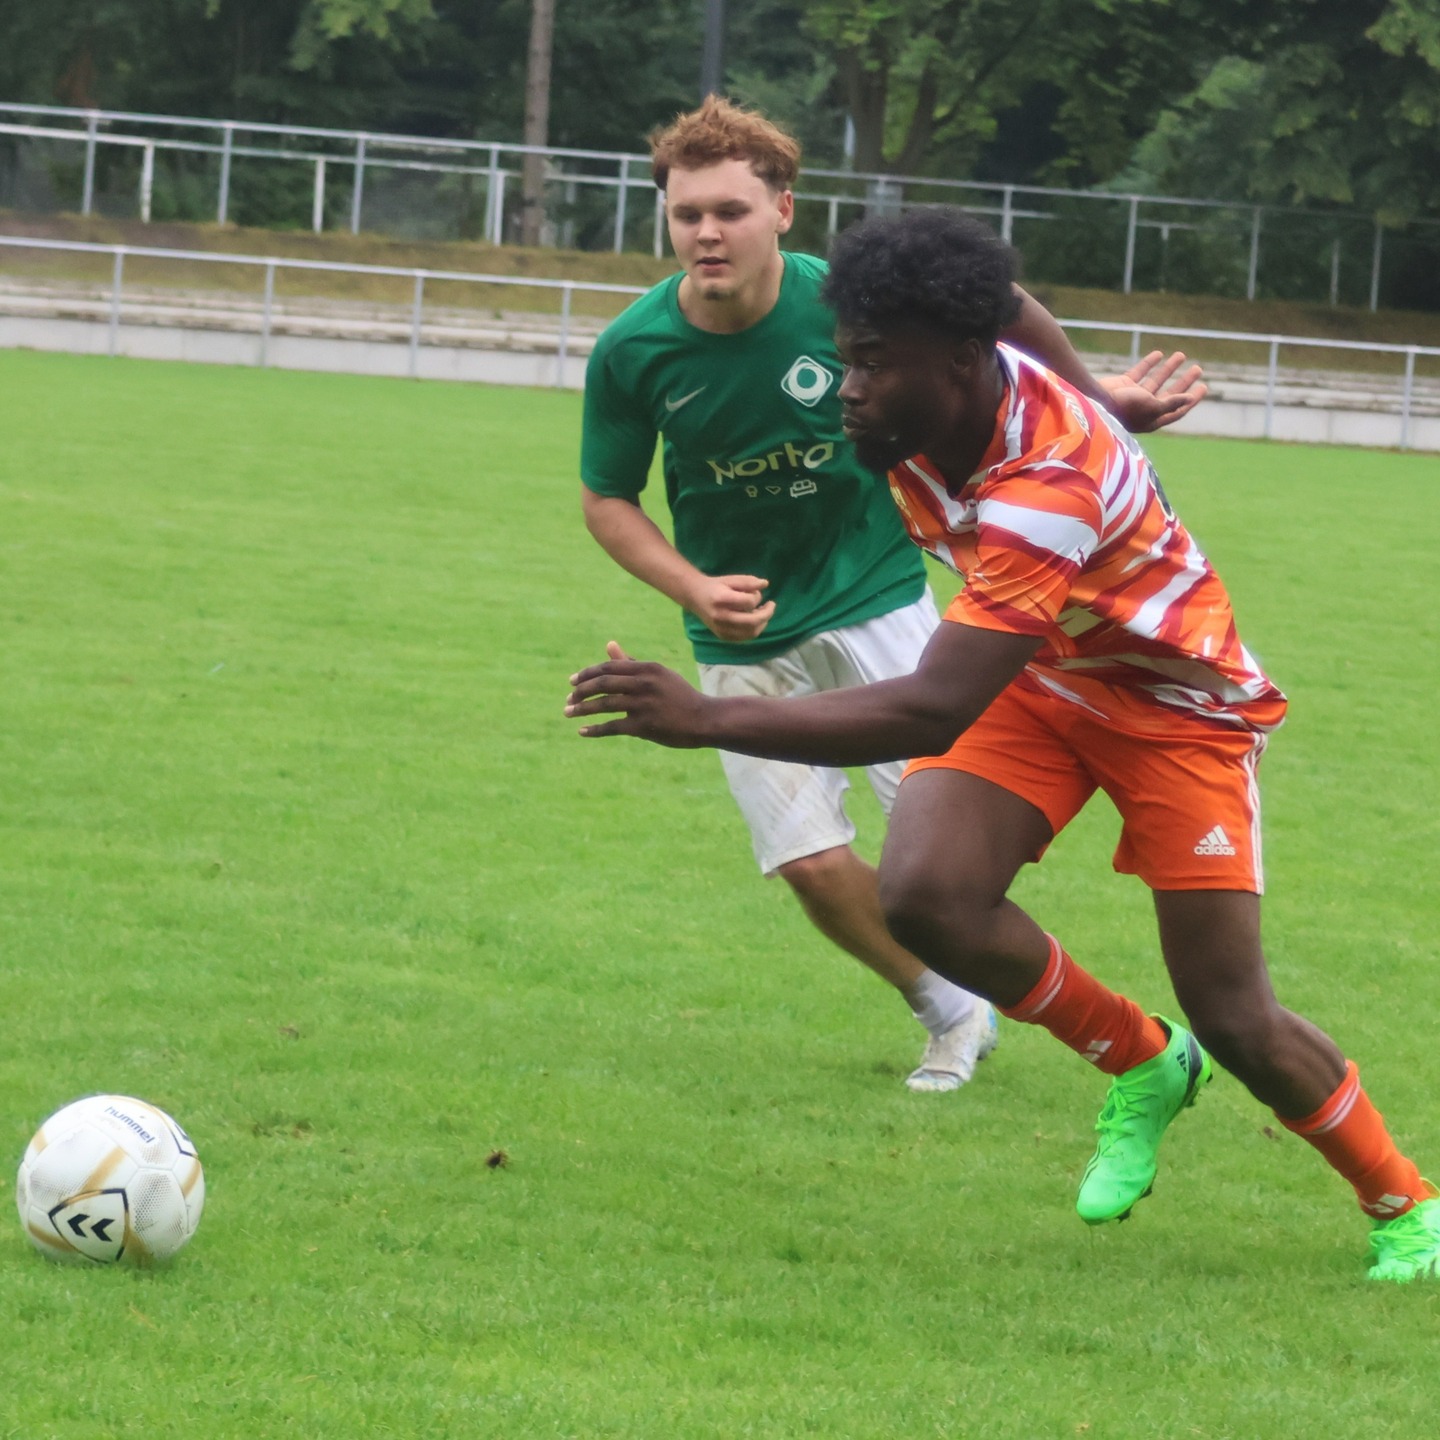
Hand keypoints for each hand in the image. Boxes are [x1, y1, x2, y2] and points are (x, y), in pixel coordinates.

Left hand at [566, 642, 709, 746]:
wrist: (704, 719)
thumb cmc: (679, 696)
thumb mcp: (658, 674)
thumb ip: (631, 662)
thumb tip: (609, 645)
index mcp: (647, 668)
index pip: (608, 667)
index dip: (587, 674)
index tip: (572, 682)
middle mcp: (644, 683)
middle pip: (603, 683)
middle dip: (581, 691)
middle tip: (568, 698)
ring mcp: (644, 705)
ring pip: (604, 704)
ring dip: (582, 709)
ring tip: (568, 713)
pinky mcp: (644, 726)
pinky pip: (613, 726)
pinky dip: (595, 729)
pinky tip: (582, 731)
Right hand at [686, 574, 774, 641]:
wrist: (695, 597)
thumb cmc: (715, 586)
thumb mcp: (731, 579)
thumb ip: (748, 582)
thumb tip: (765, 584)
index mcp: (722, 599)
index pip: (748, 602)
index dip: (757, 597)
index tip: (756, 593)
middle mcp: (721, 617)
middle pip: (752, 622)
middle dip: (767, 614)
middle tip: (771, 605)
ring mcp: (721, 629)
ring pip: (750, 633)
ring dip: (762, 623)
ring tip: (763, 614)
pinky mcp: (722, 636)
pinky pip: (744, 638)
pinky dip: (753, 631)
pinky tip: (755, 622)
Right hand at [1099, 351, 1207, 432]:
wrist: (1095, 402)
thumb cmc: (1125, 409)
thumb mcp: (1152, 407)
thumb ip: (1171, 402)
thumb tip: (1188, 398)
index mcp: (1153, 419)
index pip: (1177, 409)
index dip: (1190, 400)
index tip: (1203, 387)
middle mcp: (1145, 409)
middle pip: (1169, 394)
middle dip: (1184, 382)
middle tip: (1197, 369)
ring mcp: (1134, 397)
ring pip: (1156, 381)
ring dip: (1169, 369)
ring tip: (1181, 355)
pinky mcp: (1124, 386)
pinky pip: (1140, 373)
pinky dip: (1149, 363)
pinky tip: (1159, 354)